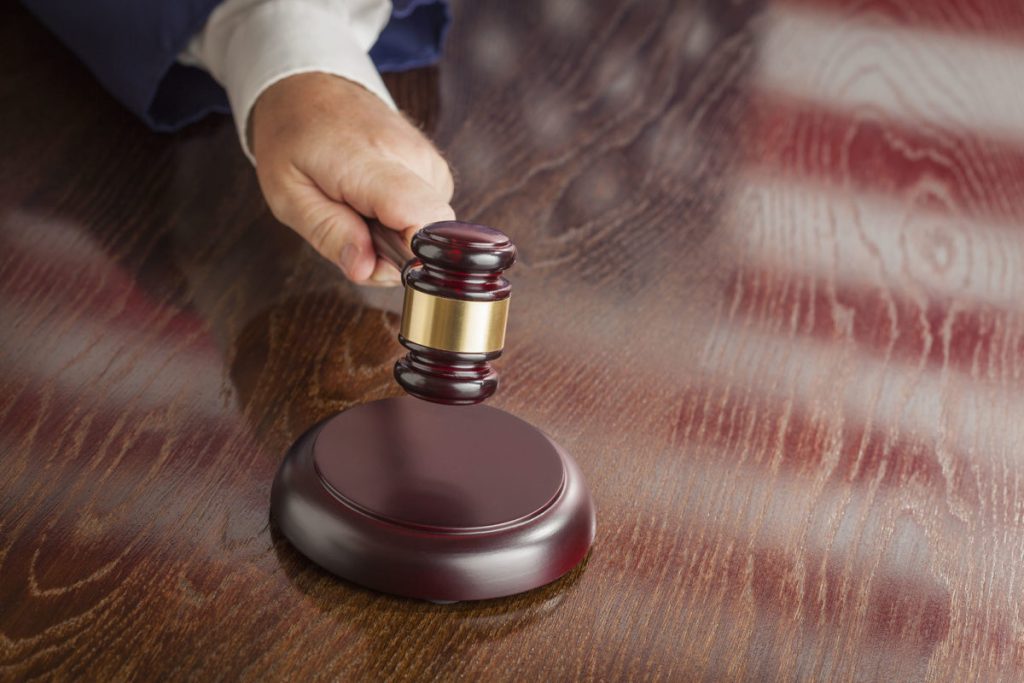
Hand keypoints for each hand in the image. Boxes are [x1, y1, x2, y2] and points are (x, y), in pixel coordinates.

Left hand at [250, 72, 454, 284]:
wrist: (312, 84)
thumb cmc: (293, 136)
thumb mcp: (288, 194)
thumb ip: (328, 233)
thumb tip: (366, 270)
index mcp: (372, 163)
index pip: (424, 223)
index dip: (405, 259)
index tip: (371, 258)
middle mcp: (414, 158)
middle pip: (428, 238)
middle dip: (390, 253)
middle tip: (348, 228)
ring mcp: (430, 159)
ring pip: (429, 230)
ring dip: (393, 235)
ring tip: (356, 208)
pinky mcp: (435, 165)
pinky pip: (428, 214)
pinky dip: (400, 219)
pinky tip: (372, 199)